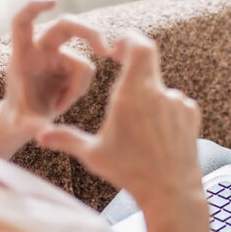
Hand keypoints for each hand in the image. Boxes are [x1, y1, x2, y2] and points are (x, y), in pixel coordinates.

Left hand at [1, 0, 110, 136]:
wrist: (24, 120)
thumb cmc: (17, 118)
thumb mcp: (21, 124)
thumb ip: (30, 125)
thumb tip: (40, 131)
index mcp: (22, 55)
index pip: (23, 22)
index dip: (34, 7)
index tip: (53, 0)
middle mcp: (41, 50)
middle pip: (68, 26)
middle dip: (89, 33)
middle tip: (106, 51)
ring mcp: (58, 56)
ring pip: (84, 62)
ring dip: (78, 88)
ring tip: (58, 107)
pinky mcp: (70, 65)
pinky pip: (87, 74)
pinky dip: (79, 91)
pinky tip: (64, 102)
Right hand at [36, 32, 203, 211]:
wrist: (171, 193)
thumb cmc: (130, 172)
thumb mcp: (93, 155)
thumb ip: (65, 139)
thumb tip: (39, 135)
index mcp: (134, 94)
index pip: (139, 46)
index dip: (128, 39)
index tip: (116, 48)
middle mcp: (159, 93)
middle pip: (148, 61)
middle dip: (132, 64)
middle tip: (121, 69)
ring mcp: (179, 103)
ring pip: (159, 88)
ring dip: (147, 96)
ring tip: (136, 125)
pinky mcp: (191, 116)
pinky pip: (175, 103)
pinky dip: (163, 110)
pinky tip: (154, 134)